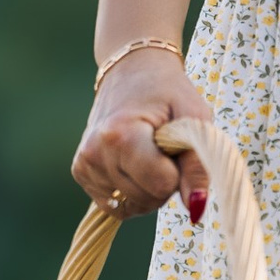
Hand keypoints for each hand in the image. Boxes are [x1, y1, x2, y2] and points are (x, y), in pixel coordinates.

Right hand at [72, 50, 210, 221]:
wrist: (131, 70)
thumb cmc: (168, 92)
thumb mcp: (195, 117)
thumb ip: (198, 164)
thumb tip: (196, 208)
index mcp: (121, 135)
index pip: (162, 185)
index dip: (179, 170)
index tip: (173, 144)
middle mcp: (96, 152)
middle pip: (148, 199)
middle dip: (165, 180)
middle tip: (162, 147)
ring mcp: (84, 164)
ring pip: (133, 206)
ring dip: (149, 188)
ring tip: (148, 152)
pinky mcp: (80, 172)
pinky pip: (116, 206)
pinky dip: (132, 192)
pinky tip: (133, 164)